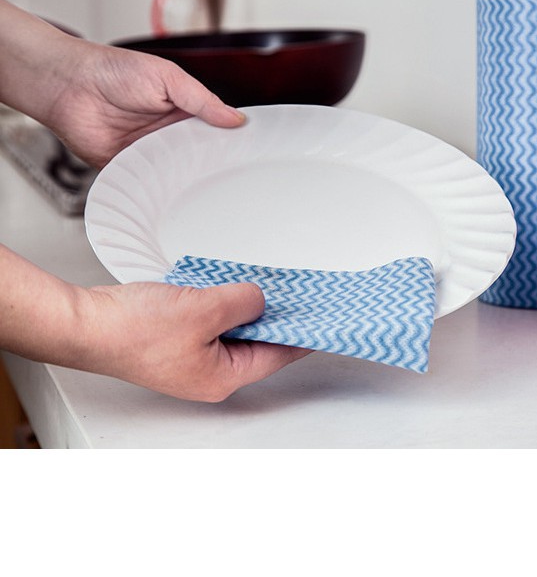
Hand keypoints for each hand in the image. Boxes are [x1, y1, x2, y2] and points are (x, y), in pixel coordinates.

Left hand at [0, 0, 243, 167]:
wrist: (66, 85)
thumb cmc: (111, 71)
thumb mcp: (168, 78)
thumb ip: (202, 100)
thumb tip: (236, 119)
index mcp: (183, 111)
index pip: (214, 131)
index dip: (229, 141)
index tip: (246, 152)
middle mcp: (168, 134)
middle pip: (199, 156)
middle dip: (210, 164)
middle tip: (226, 175)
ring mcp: (149, 153)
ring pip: (176, 173)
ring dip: (185, 178)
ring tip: (201, 186)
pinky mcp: (128, 169)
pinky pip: (148, 184)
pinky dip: (157, 188)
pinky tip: (169, 191)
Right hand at [78, 281, 311, 401]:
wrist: (87, 323)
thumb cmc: (133, 330)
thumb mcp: (204, 309)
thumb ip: (243, 302)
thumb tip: (260, 299)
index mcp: (222, 376)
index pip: (279, 354)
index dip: (304, 333)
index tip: (325, 318)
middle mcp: (210, 372)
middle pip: (258, 342)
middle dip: (278, 316)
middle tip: (300, 293)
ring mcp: (193, 356)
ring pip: (235, 330)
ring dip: (249, 307)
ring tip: (269, 285)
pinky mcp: (178, 339)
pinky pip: (214, 321)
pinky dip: (225, 303)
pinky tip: (231, 285)